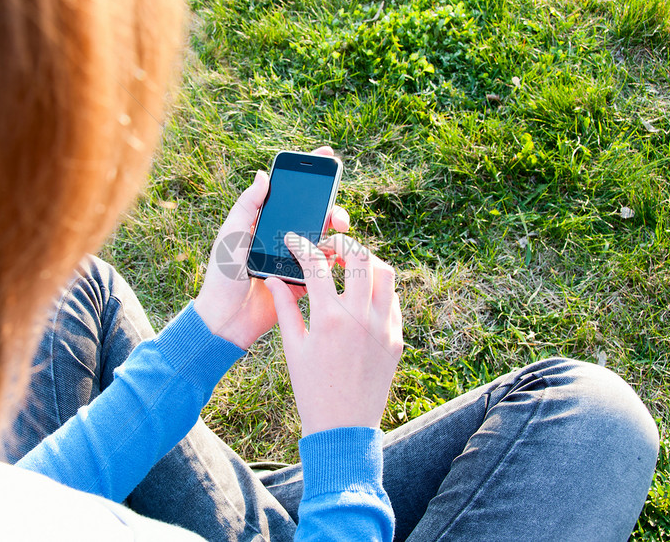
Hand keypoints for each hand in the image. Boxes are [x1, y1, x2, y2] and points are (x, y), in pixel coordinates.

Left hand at [193, 146, 348, 348]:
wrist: (226, 319)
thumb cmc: (222, 275)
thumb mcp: (232, 235)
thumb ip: (248, 205)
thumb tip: (263, 174)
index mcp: (265, 221)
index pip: (290, 192)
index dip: (309, 174)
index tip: (326, 156)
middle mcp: (284, 236)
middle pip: (316, 214)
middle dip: (332, 207)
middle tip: (337, 216)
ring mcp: (296, 258)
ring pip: (326, 238)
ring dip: (337, 234)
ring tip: (340, 235)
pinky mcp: (304, 281)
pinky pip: (326, 267)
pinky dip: (338, 259)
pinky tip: (342, 257)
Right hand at [265, 233, 403, 435]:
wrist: (344, 427)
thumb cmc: (312, 389)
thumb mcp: (293, 347)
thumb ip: (285, 308)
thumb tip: (273, 278)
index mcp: (329, 319)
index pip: (317, 265)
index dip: (303, 246)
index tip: (295, 241)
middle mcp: (361, 317)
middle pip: (359, 255)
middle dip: (342, 242)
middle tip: (328, 247)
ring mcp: (384, 327)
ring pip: (385, 272)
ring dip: (366, 261)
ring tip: (348, 265)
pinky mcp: (396, 338)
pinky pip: (393, 300)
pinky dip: (379, 287)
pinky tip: (362, 293)